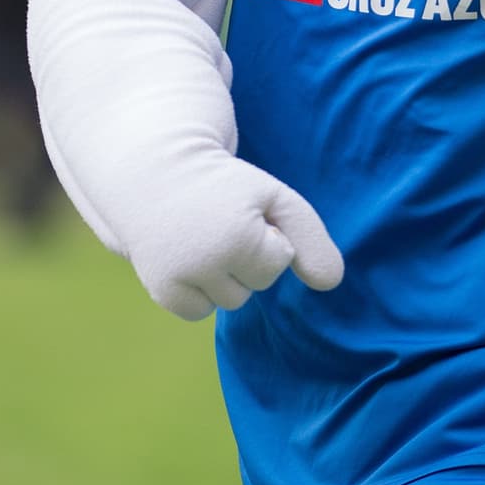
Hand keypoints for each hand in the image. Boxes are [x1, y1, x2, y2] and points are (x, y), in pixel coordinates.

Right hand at [124, 155, 343, 321]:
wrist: (154, 173)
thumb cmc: (223, 184)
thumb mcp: (274, 197)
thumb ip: (311, 238)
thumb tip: (331, 284)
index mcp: (239, 237)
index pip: (280, 260)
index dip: (267, 234)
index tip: (242, 210)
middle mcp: (205, 263)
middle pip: (256, 285)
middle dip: (246, 255)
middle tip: (219, 221)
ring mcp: (179, 280)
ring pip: (229, 301)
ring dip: (224, 274)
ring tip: (203, 237)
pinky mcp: (161, 292)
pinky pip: (200, 311)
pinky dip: (199, 290)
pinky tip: (188, 257)